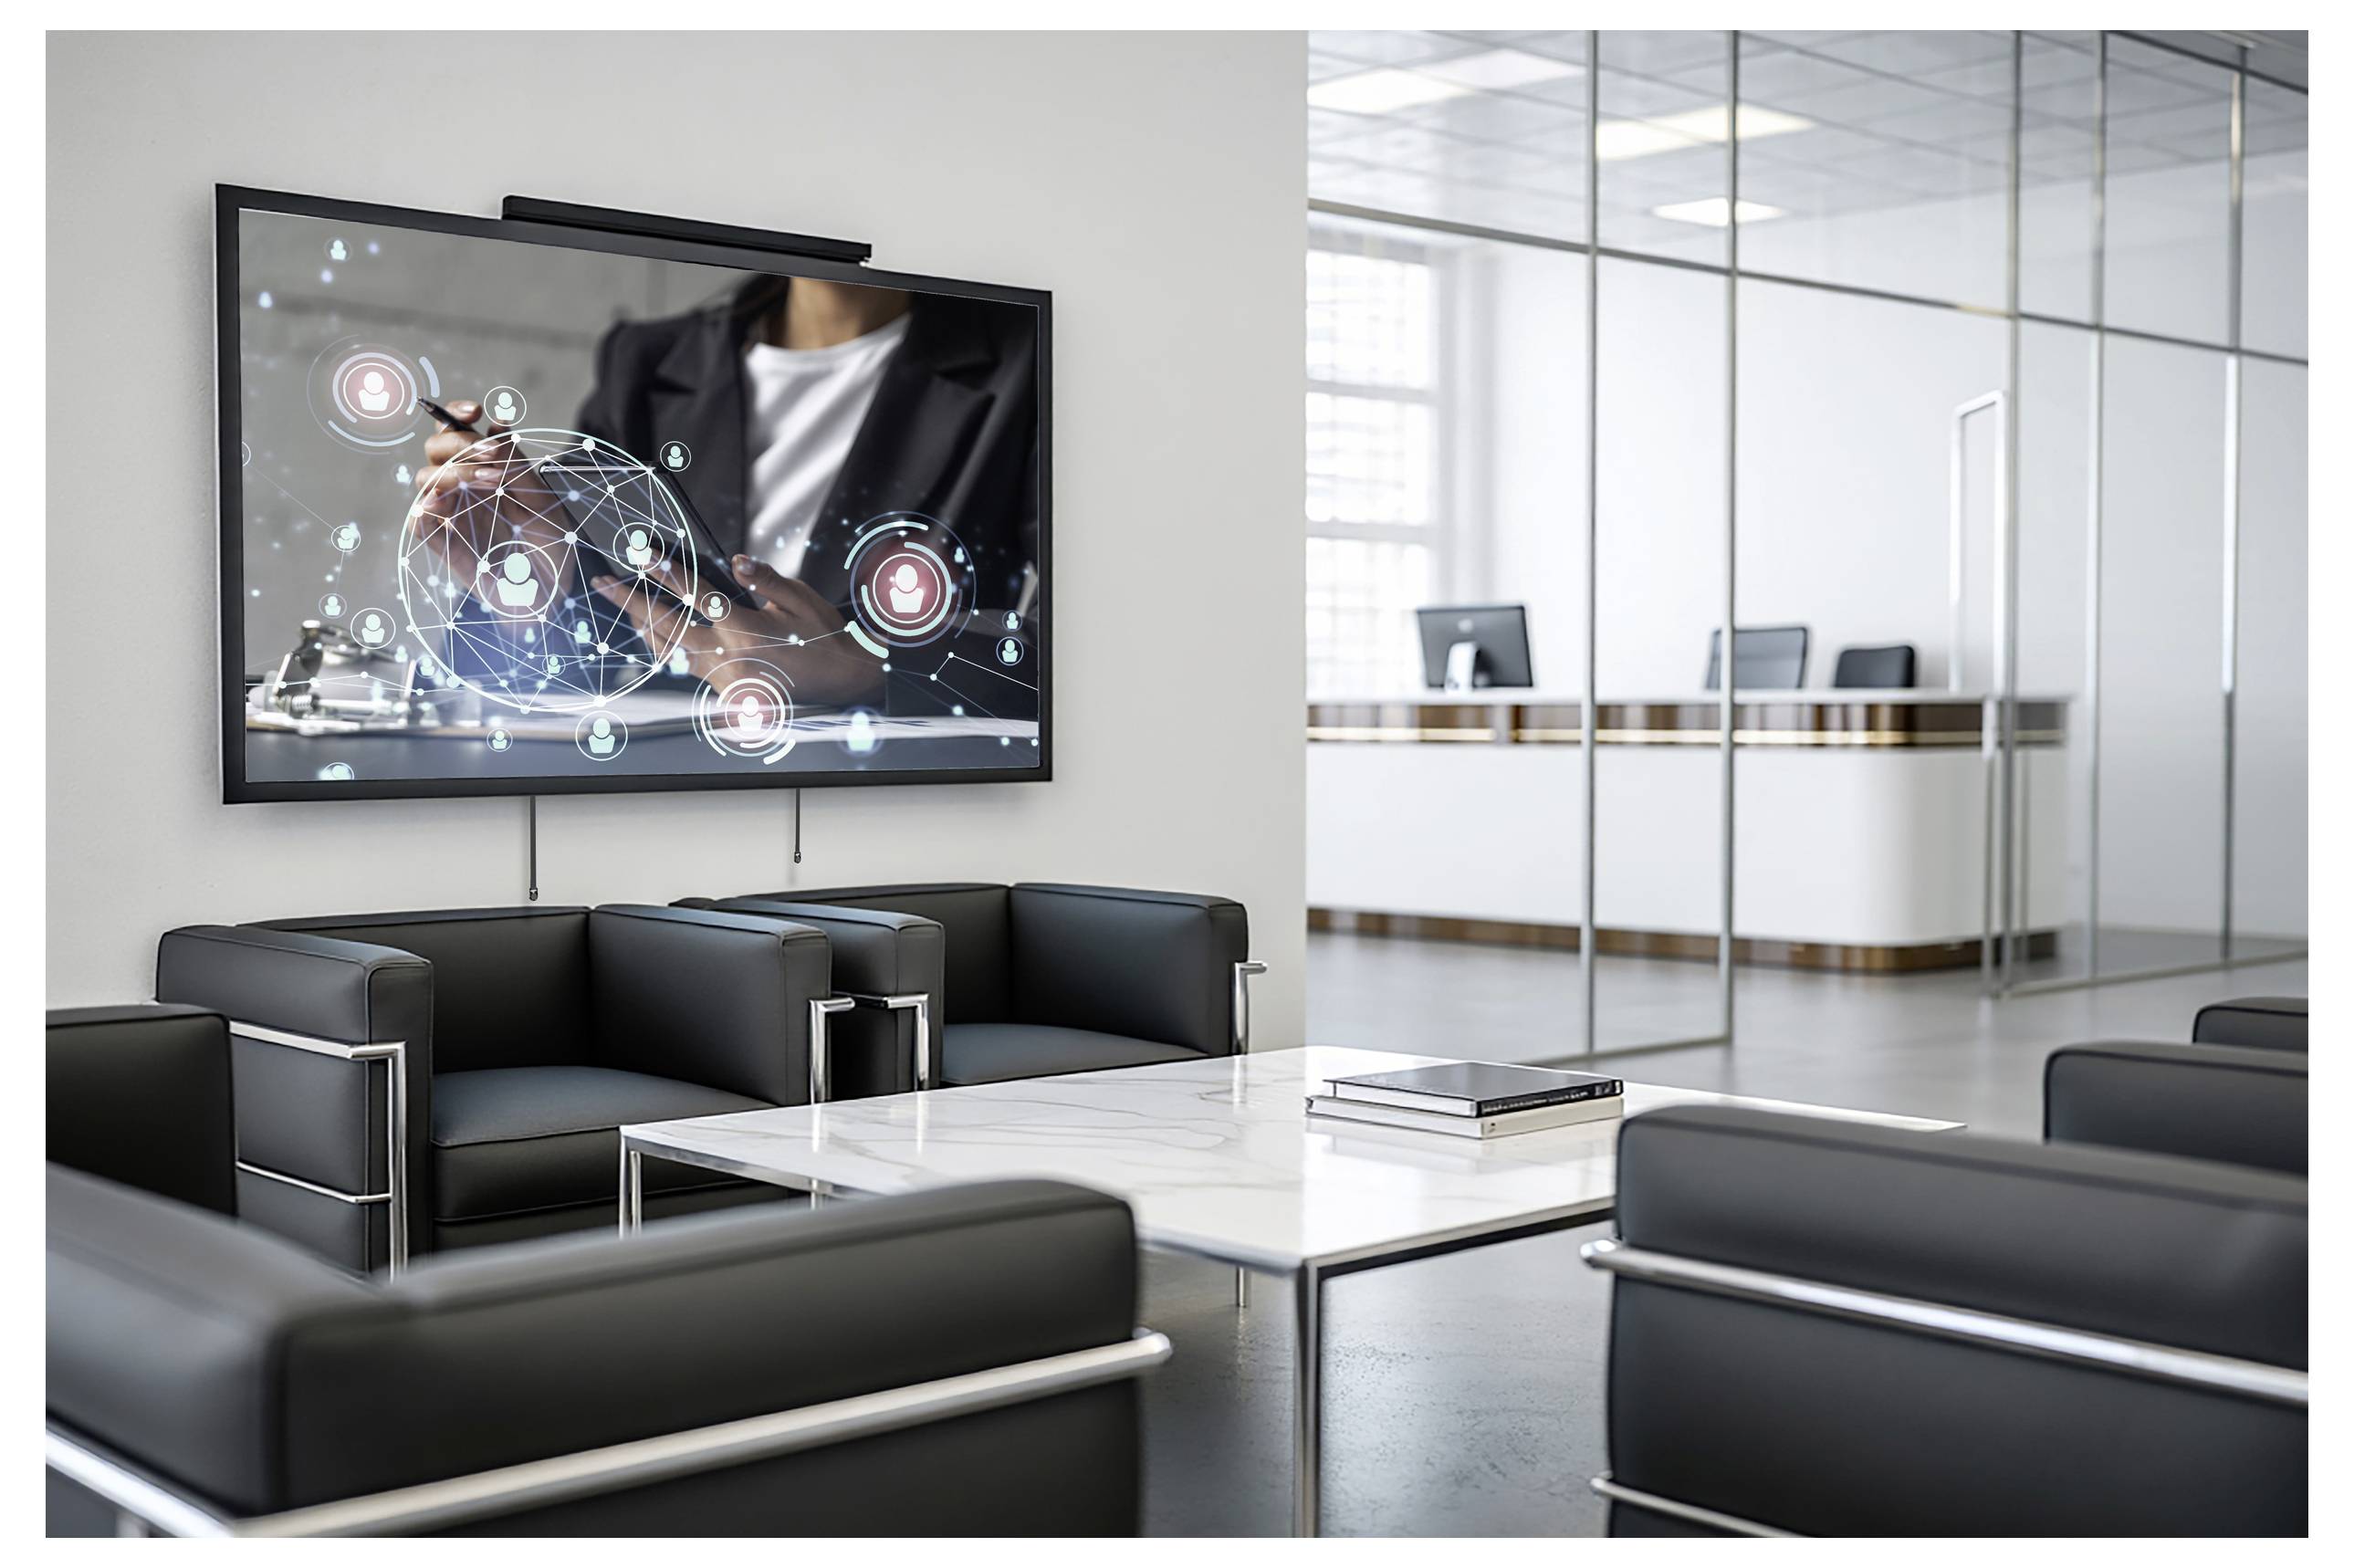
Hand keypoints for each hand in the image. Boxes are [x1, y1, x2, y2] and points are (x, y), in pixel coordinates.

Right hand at [408, 399, 565, 582]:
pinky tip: (445, 505)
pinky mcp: (443, 542)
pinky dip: (425, 509)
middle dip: (460, 445)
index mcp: (483, 467)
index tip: (475, 411)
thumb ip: (518, 464)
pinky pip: (418, 521)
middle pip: (435, 449)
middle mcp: (462, 485)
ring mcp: (450, 512)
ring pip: (426, 479)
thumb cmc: (549, 541)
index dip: (455, 413)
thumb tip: (497, 425)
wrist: (550, 588)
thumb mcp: (542, 499)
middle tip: (492, 456)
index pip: (455, 429)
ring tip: (492, 483)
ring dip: (454, 473)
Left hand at [593, 554, 886, 706]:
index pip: (696, 594)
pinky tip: (655, 635)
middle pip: (666, 626)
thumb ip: (765, 579)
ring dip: (643, 627)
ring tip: (622, 606)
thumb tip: (736, 562)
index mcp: (747, 630)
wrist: (841, 681)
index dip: (665, 571)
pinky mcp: (726, 691)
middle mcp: (730, 657)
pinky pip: (685, 667)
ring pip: (669, 651)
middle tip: (604, 584)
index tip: (640, 554)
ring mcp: (725, 678)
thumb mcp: (799, 599)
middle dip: (631, 601)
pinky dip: (666, 649)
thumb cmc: (823, 637)